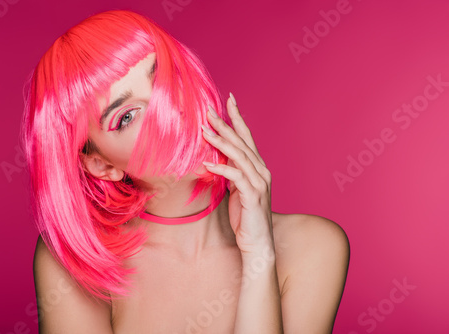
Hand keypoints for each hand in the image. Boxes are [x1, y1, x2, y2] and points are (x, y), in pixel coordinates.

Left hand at [202, 93, 273, 254]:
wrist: (258, 244)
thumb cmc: (246, 219)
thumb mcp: (237, 191)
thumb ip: (232, 174)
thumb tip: (218, 160)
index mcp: (258, 168)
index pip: (247, 138)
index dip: (238, 118)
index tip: (229, 100)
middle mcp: (261, 172)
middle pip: (243, 142)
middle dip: (226, 124)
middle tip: (209, 111)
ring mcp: (259, 183)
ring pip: (239, 156)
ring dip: (221, 142)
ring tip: (204, 130)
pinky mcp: (253, 196)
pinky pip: (236, 177)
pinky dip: (222, 169)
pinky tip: (208, 163)